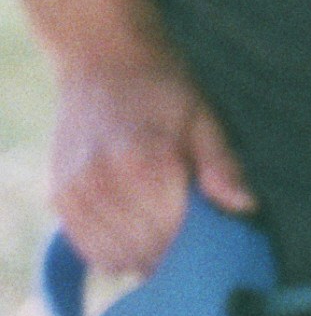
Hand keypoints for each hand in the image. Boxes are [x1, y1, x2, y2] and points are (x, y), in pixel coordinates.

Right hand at [50, 2, 254, 278]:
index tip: (217, 237)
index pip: (177, 234)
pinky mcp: (59, 197)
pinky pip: (89, 248)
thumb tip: (246, 206)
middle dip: (175, 252)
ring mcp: (75, 192)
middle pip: (147, 249)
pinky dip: (114, 252)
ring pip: (116, 255)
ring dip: (144, 256)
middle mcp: (102, 182)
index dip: (201, 244)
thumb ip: (221, 166)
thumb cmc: (162, 89)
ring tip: (165, 235)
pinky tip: (136, 236)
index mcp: (144, 163)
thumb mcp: (203, 118)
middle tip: (195, 239)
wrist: (102, 59)